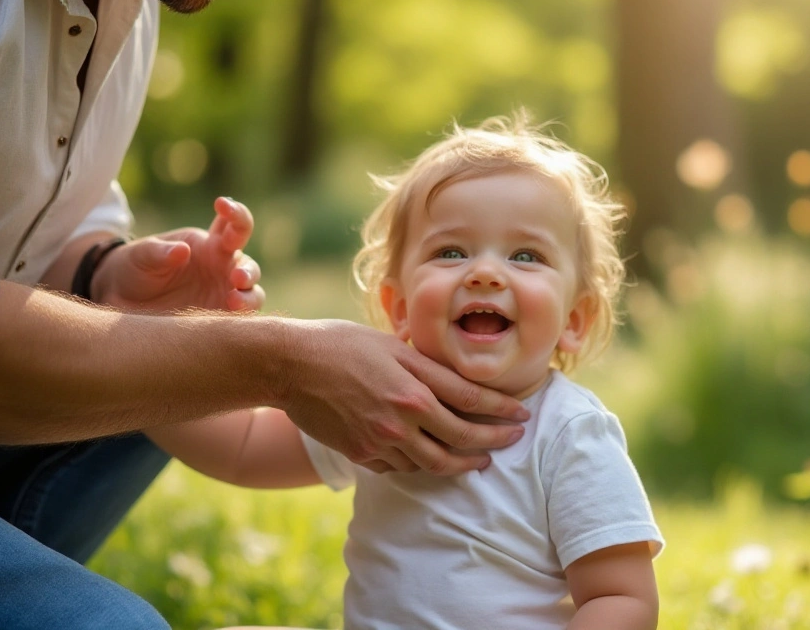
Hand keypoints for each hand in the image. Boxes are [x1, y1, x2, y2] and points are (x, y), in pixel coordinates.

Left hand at [93, 197, 263, 311]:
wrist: (121, 300)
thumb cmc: (135, 268)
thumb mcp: (141, 255)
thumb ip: (160, 252)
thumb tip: (182, 251)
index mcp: (209, 245)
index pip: (233, 225)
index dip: (236, 213)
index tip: (222, 204)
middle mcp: (222, 268)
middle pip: (249, 265)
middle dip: (248, 270)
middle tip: (236, 277)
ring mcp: (223, 294)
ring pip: (253, 294)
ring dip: (249, 296)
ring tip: (233, 301)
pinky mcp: (218, 317)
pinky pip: (240, 319)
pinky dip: (241, 319)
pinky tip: (229, 321)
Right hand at [281, 320, 530, 474]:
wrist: (288, 365)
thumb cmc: (340, 344)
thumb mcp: (390, 343)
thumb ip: (424, 363)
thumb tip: (455, 372)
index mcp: (414, 382)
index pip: (472, 401)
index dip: (502, 410)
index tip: (521, 415)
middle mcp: (403, 415)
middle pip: (461, 440)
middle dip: (493, 442)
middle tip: (512, 440)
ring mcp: (382, 439)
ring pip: (433, 463)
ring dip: (461, 462)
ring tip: (477, 460)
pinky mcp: (362, 454)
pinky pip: (401, 467)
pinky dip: (420, 464)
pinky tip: (431, 459)